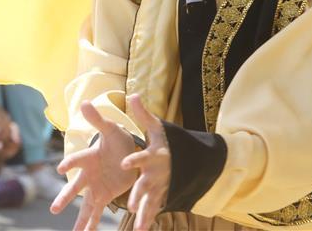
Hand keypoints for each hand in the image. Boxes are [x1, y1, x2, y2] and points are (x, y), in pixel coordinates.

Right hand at [50, 101, 137, 229]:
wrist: (128, 152)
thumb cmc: (116, 139)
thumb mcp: (110, 129)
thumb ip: (97, 119)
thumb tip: (85, 102)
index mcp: (89, 157)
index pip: (77, 159)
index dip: (69, 163)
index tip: (61, 169)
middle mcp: (88, 174)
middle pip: (75, 187)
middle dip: (66, 197)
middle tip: (54, 209)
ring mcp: (95, 187)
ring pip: (85, 205)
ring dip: (79, 219)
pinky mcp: (105, 195)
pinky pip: (97, 211)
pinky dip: (92, 223)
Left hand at [121, 95, 170, 230]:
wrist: (187, 158)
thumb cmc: (167, 142)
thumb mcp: (158, 127)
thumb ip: (143, 114)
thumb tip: (134, 94)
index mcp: (152, 156)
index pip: (142, 156)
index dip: (134, 160)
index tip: (124, 163)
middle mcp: (156, 173)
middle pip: (146, 185)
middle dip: (139, 195)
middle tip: (130, 205)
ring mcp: (160, 186)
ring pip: (151, 202)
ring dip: (144, 214)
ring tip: (138, 228)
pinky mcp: (161, 195)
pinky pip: (154, 209)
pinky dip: (148, 220)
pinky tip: (142, 230)